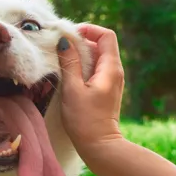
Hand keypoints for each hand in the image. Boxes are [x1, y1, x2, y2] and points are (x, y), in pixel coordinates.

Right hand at [57, 24, 124, 154]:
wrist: (100, 146)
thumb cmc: (85, 120)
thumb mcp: (73, 89)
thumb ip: (69, 63)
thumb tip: (64, 41)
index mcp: (111, 68)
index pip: (106, 35)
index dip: (89, 30)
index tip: (70, 35)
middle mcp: (115, 72)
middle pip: (101, 45)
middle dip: (81, 41)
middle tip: (61, 47)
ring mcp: (111, 81)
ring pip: (97, 57)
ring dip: (80, 55)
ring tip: (62, 60)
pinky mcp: (105, 90)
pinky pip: (95, 69)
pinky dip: (83, 66)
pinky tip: (69, 75)